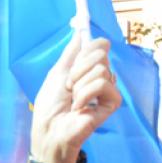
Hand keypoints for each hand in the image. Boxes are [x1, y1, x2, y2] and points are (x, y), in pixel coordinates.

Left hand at [30, 35, 121, 162]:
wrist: (50, 131)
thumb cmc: (49, 106)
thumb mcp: (56, 74)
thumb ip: (70, 54)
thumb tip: (80, 32)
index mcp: (85, 69)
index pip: (99, 45)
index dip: (89, 47)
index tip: (76, 56)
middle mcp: (99, 76)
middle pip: (100, 53)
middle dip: (78, 68)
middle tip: (68, 86)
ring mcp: (106, 89)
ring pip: (101, 69)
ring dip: (79, 84)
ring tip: (72, 100)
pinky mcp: (112, 102)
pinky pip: (103, 84)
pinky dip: (86, 94)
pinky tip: (80, 108)